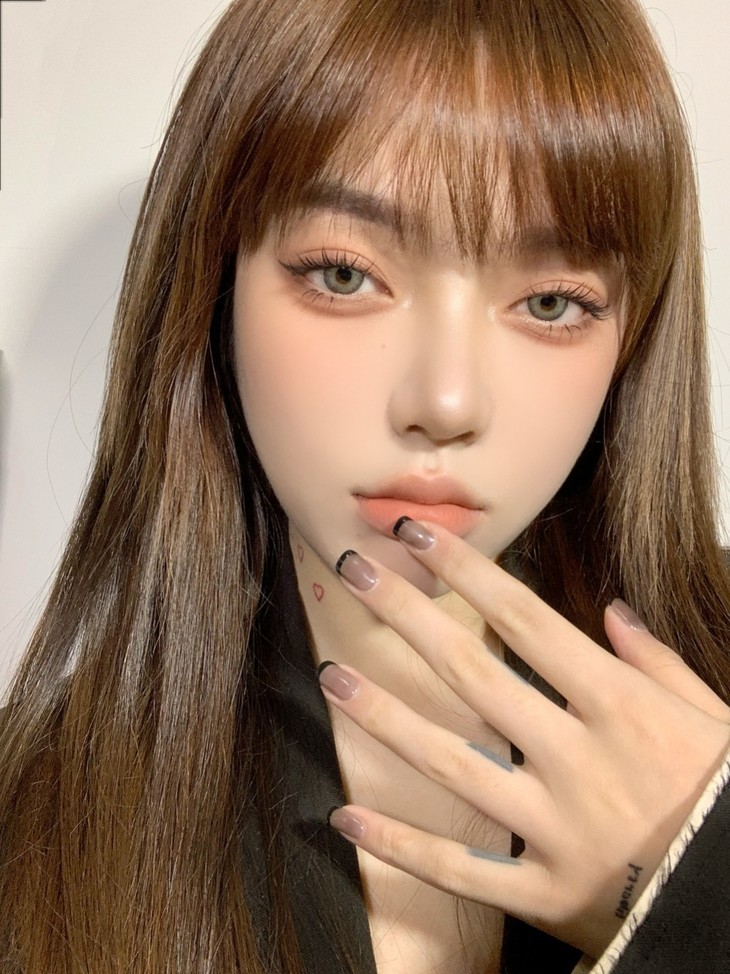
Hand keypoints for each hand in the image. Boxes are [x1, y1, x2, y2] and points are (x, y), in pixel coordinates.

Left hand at [320, 520, 729, 957]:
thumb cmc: (728, 799)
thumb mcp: (713, 716)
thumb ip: (659, 663)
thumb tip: (614, 612)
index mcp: (621, 707)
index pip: (525, 620)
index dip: (466, 572)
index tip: (417, 537)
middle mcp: (579, 759)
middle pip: (473, 674)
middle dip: (407, 617)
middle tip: (353, 573)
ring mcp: (557, 829)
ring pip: (452, 765)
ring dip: (385, 717)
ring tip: (333, 677)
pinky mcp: (545, 894)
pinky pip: (460, 870)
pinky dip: (400, 846)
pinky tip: (346, 817)